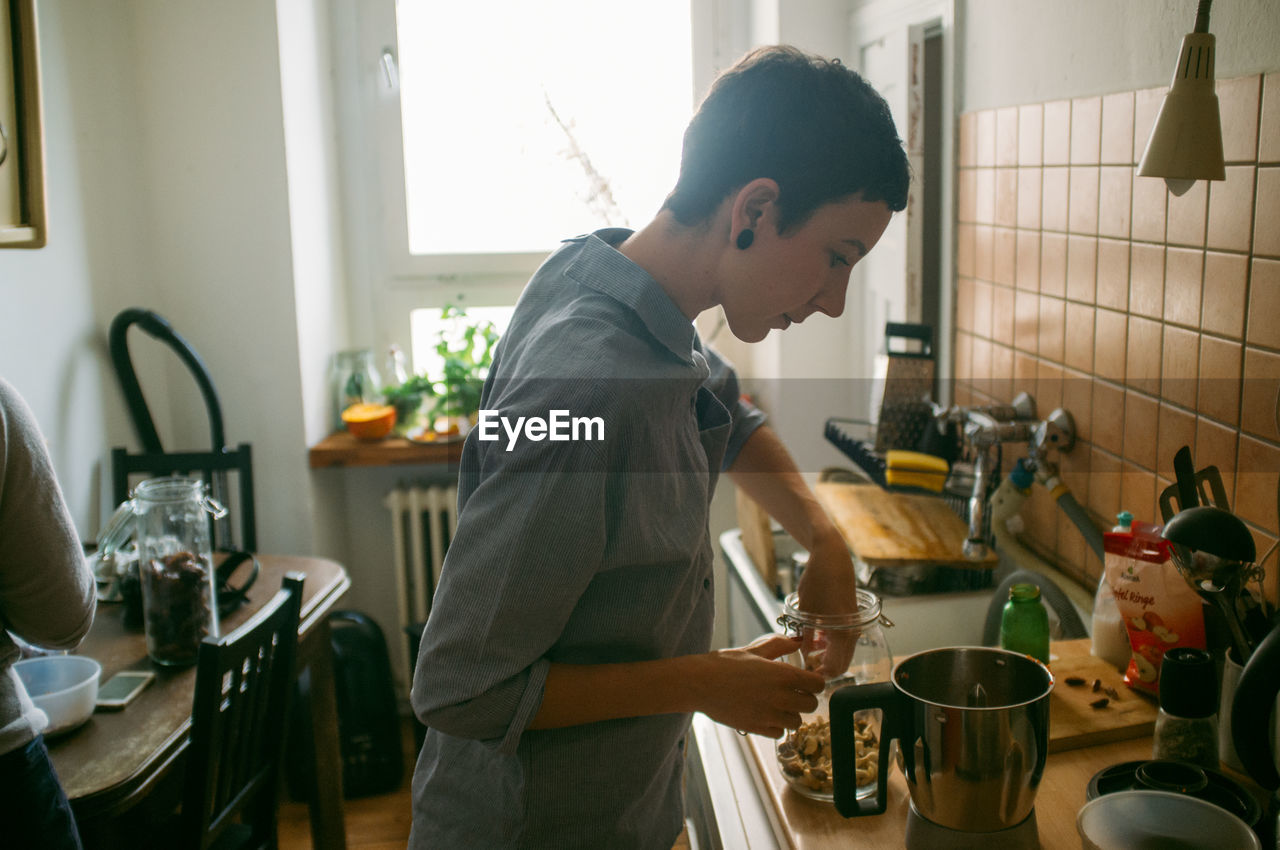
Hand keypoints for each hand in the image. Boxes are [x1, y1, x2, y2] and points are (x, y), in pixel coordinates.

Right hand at [690, 634, 824, 737]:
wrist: (699, 684)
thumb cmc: (724, 664)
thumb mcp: (754, 650)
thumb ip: (779, 645)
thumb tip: (797, 641)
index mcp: (783, 675)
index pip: (818, 684)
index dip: (814, 681)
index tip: (806, 680)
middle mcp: (780, 697)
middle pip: (811, 705)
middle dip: (804, 698)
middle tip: (792, 692)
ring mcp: (769, 716)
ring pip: (797, 722)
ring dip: (791, 714)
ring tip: (778, 705)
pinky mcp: (757, 729)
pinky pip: (779, 733)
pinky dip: (776, 726)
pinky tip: (766, 715)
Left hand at [796, 534, 859, 677]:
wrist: (832, 557)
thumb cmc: (817, 580)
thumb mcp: (806, 611)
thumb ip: (807, 637)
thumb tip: (805, 656)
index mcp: (842, 633)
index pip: (835, 667)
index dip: (819, 674)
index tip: (804, 673)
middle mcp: (852, 632)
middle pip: (843, 663)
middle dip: (825, 668)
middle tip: (805, 666)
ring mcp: (854, 626)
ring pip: (844, 652)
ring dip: (828, 656)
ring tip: (808, 653)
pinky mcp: (852, 619)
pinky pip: (844, 640)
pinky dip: (832, 645)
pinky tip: (816, 639)